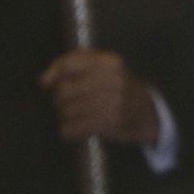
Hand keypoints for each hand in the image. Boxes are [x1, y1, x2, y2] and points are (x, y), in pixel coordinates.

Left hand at [40, 49, 159, 145]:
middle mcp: (112, 79)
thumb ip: (72, 64)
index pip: (68, 65)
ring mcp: (113, 101)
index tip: (48, 84)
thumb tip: (44, 80)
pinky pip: (73, 128)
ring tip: (75, 117)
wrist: (149, 113)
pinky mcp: (111, 122)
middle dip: (59, 100)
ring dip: (65, 117)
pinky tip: (76, 130)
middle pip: (64, 90)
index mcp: (109, 62)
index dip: (53, 75)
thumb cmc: (118, 88)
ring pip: (67, 111)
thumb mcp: (103, 68)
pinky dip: (69, 131)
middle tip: (66, 105)